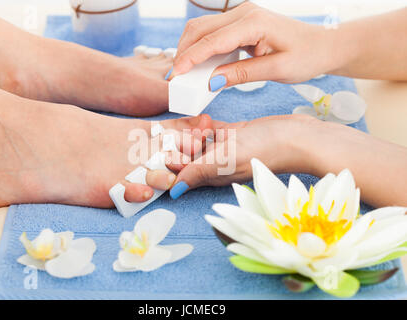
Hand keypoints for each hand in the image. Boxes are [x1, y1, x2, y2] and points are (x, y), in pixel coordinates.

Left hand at [167, 114, 317, 197]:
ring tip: (196, 127)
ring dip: (191, 133)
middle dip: (176, 144)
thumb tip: (173, 192)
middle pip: (186, 157)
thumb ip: (199, 172)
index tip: (159, 145)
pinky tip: (203, 119)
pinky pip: (214, 131)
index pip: (180, 172)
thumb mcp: (227, 160)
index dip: (167, 161)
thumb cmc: (264, 150)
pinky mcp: (235, 136)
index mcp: (210, 174)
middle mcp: (216, 164)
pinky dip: (205, 126)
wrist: (296, 138)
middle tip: (175, 130)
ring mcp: (225, 150)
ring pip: (198, 143)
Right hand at [172, 2, 333, 85]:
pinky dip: (201, 49)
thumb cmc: (306, 56)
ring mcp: (241, 16)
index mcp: (254, 22)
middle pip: (200, 29)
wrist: (322, 45)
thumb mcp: (277, 70)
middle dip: (183, 52)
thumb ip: (243, 74)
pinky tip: (198, 65)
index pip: (212, 40)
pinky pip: (213, 34)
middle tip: (174, 77)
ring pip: (203, 29)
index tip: (176, 74)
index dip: (191, 58)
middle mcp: (244, 13)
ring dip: (189, 49)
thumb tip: (212, 81)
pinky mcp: (241, 23)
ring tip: (183, 73)